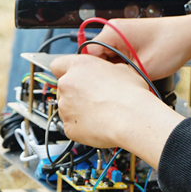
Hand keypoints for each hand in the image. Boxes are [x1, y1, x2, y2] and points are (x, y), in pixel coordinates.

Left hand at [50, 54, 182, 167]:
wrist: (132, 119)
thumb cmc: (130, 95)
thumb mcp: (122, 70)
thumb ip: (105, 70)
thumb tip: (107, 74)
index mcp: (79, 66)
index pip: (58, 65)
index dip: (66, 71)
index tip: (74, 77)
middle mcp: (67, 84)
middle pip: (63, 87)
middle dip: (75, 93)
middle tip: (93, 98)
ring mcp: (65, 107)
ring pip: (67, 107)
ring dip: (78, 110)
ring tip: (100, 113)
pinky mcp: (68, 127)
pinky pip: (72, 125)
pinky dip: (81, 126)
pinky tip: (98, 124)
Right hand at [83, 3, 190, 79]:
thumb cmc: (173, 44)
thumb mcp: (144, 68)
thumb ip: (121, 77)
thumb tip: (109, 88)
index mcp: (113, 32)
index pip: (88, 55)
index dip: (94, 73)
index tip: (101, 86)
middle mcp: (115, 29)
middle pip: (97, 56)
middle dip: (105, 72)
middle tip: (116, 86)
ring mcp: (122, 33)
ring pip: (108, 57)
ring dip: (116, 69)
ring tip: (128, 79)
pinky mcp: (130, 39)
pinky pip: (118, 54)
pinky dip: (123, 65)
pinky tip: (132, 74)